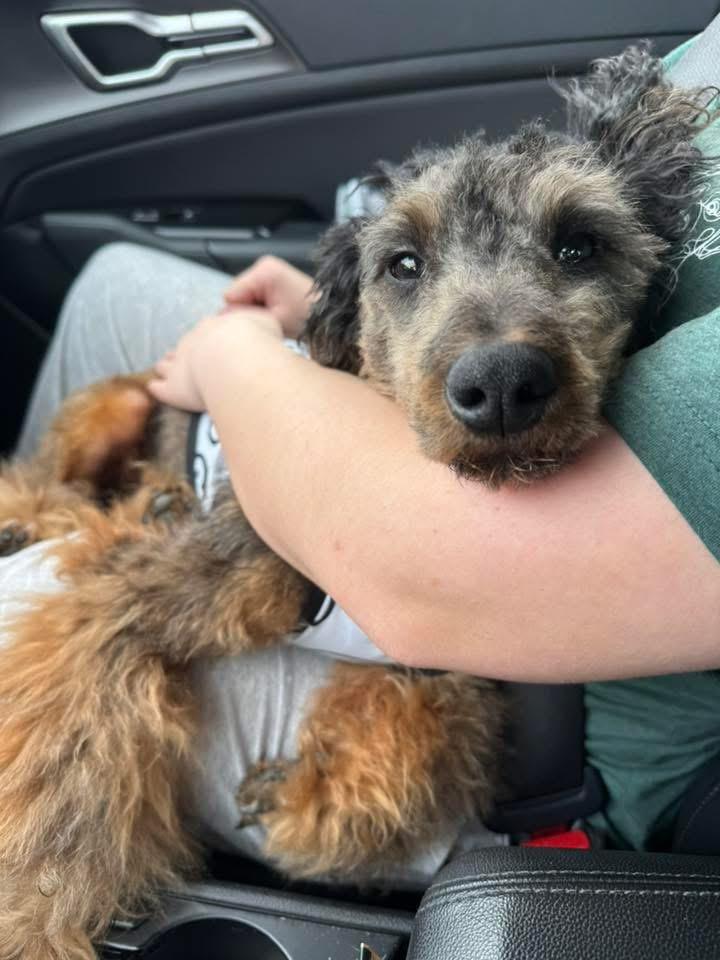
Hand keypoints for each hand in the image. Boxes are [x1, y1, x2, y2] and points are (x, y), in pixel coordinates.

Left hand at [148, 306, 281, 410]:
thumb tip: (263, 325)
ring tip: (163, 368)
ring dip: (165, 366)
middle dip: (185, 352)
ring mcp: (179, 364)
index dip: (210, 338)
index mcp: (213, 327)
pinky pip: (160, 388)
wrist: (236, 359)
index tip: (214, 344)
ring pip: (166, 364)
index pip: (208, 331)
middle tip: (186, 358)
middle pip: (184, 346)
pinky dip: (156, 388)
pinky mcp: (173, 388)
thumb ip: (261, 322)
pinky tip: (153, 388)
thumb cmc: (255, 341)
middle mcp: (192, 343)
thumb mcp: (265, 321)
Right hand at [223, 255, 314, 338]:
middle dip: (248, 312)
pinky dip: (260, 308)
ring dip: (254, 311)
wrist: (329, 315)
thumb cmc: (308, 317)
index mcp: (264, 270)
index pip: (230, 295)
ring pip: (242, 298)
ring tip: (275, 316)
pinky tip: (275, 312)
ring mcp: (266, 271)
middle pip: (236, 295)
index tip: (262, 320)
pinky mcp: (270, 278)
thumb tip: (223, 318)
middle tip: (271, 320)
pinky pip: (251, 297)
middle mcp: (264, 266)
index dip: (241, 313)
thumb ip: (246, 317)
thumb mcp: (274, 320)